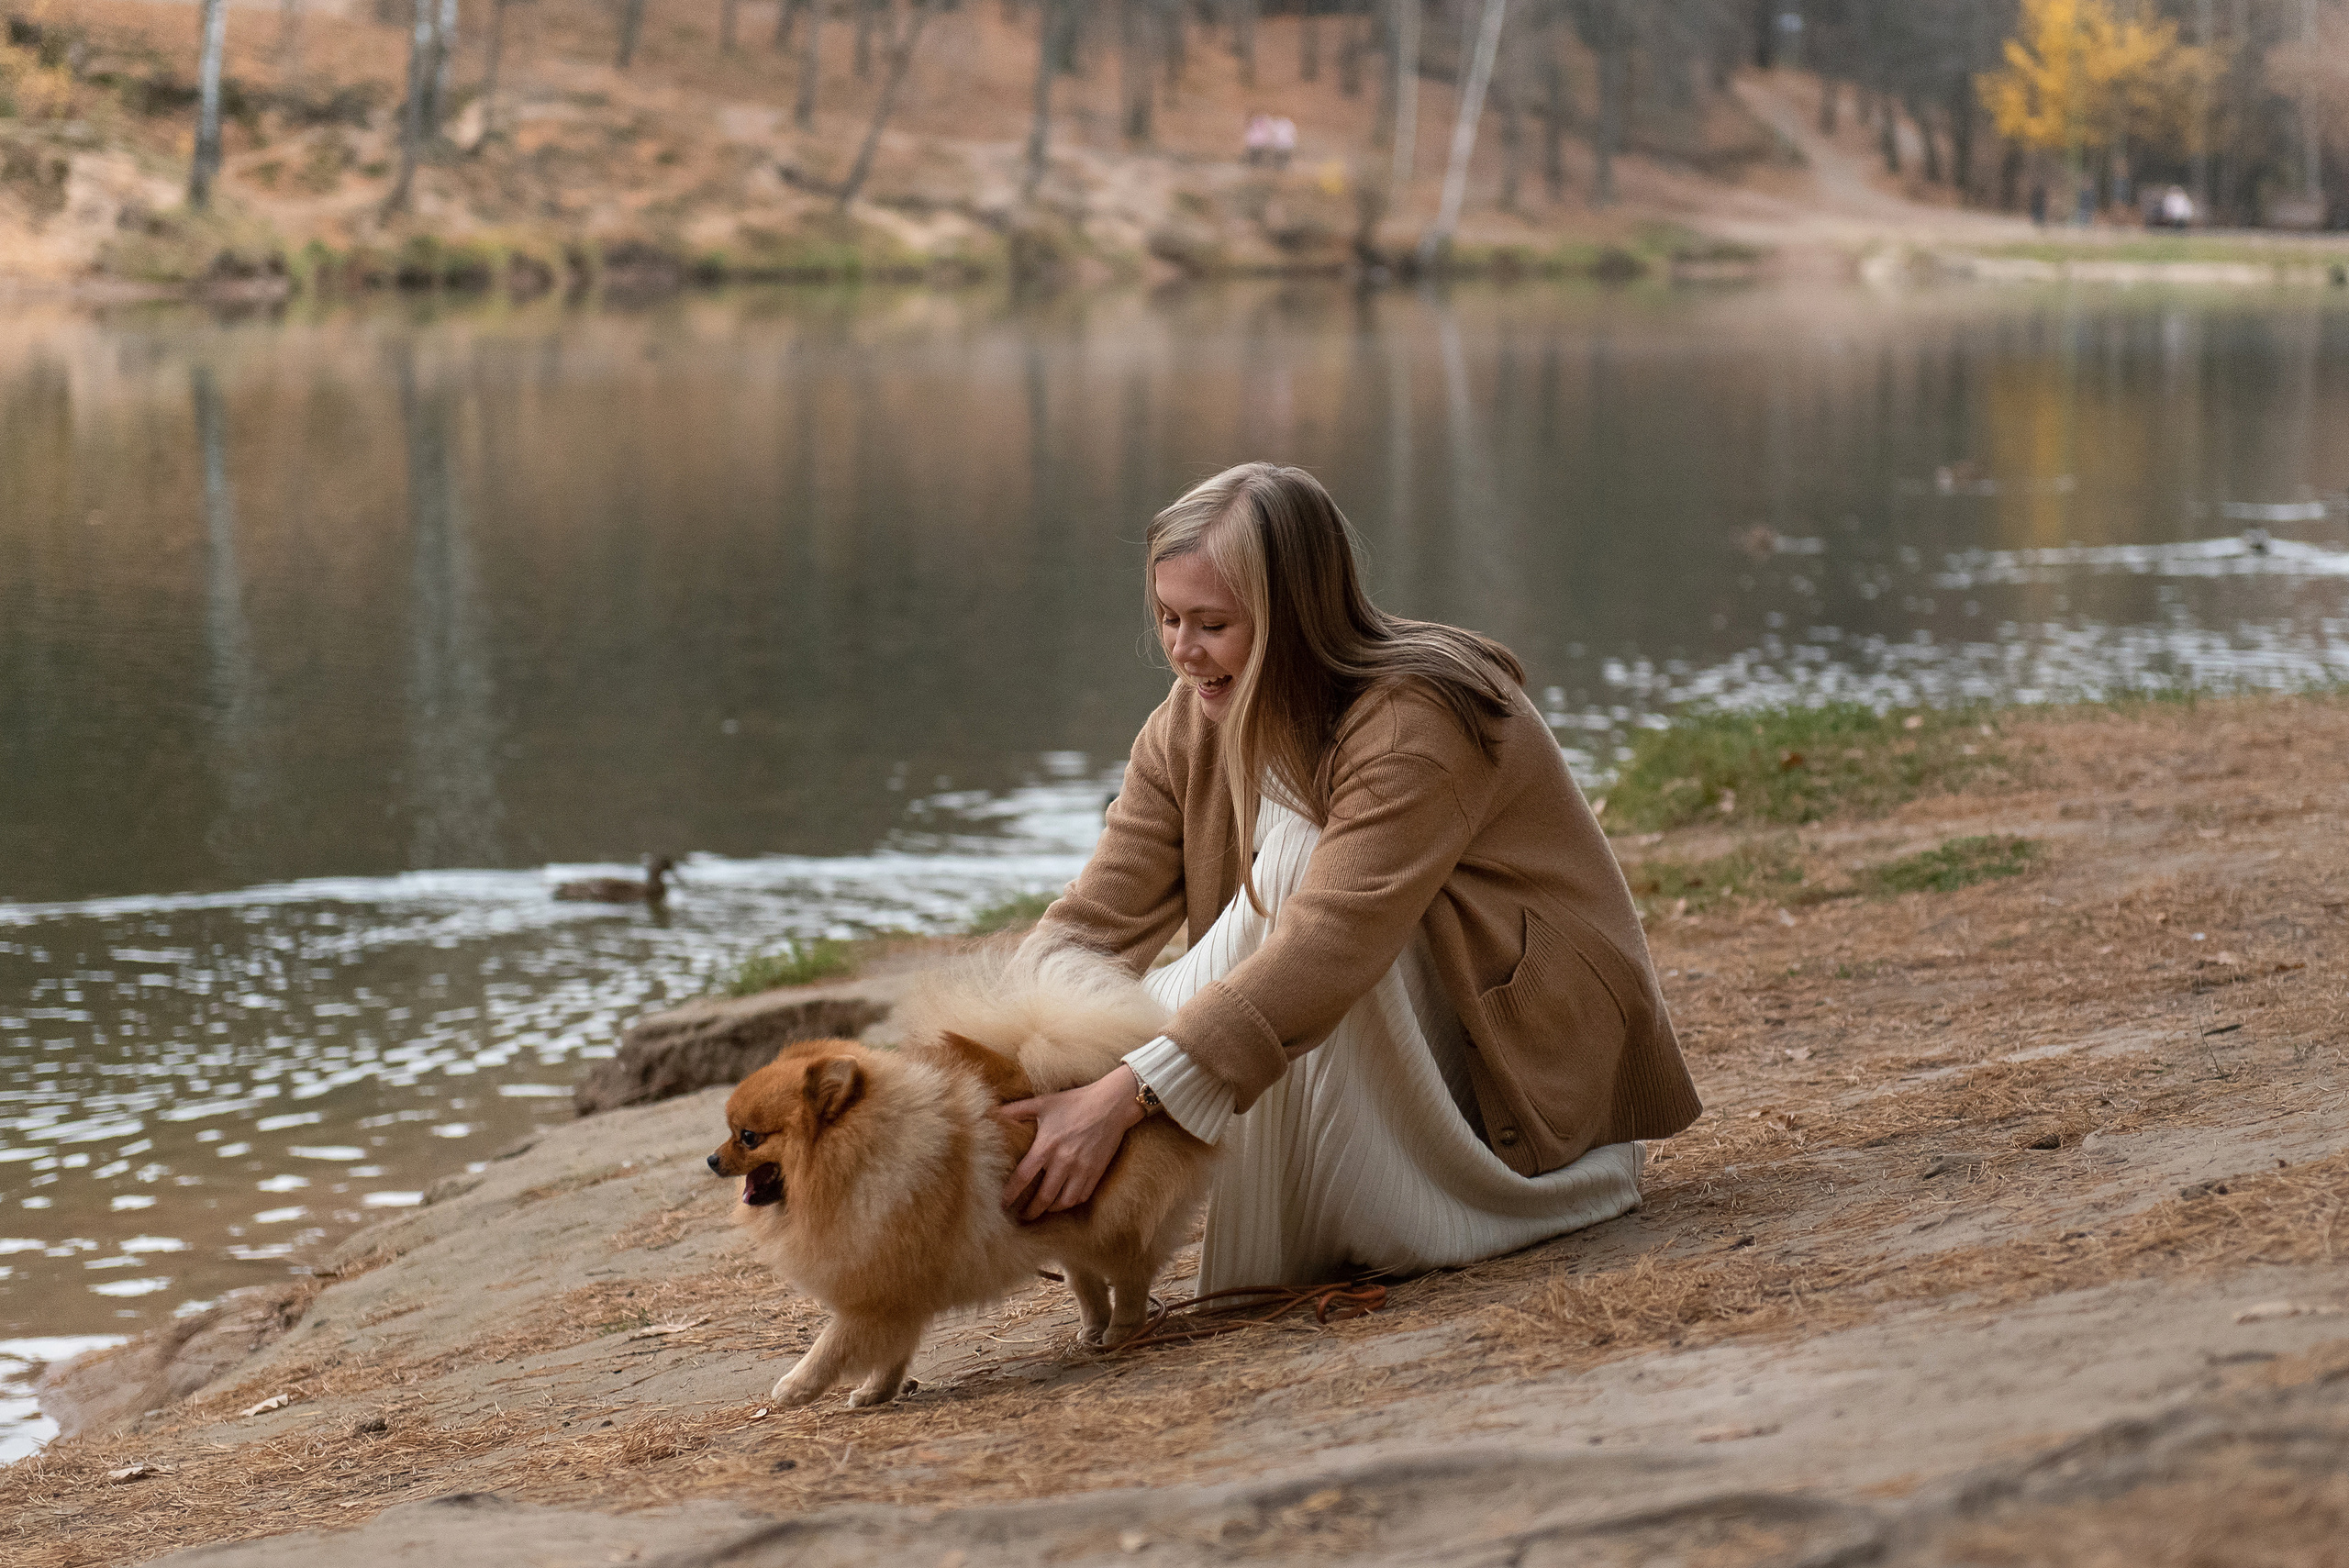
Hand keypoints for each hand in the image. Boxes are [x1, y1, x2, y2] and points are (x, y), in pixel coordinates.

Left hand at [998, 1065, 1146, 1220]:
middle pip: (1044, 1197)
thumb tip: (994, 1112)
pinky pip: (1082, 1196)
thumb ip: (1017, 1109)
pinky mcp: (1096, 1172)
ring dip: (1051, 1210)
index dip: (1010, 1194)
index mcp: (1047, 1145)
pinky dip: (1070, 1203)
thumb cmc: (1075, 1101)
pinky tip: (1063, 1201)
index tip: (1003, 1205)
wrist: (1111, 1104)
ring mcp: (1082, 1168)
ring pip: (1064, 1202)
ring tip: (1042, 1210)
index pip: (1023, 1177)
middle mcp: (1064, 1160)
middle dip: (1031, 1212)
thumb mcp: (1043, 1102)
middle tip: (1022, 1217)